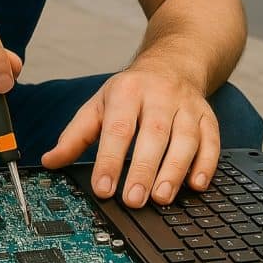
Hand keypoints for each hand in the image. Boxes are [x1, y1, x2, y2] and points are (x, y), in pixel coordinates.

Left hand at [41, 66, 219, 206]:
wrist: (172, 62)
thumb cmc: (132, 90)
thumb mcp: (99, 104)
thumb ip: (76, 135)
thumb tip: (50, 161)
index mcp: (127, 91)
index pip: (118, 128)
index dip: (110, 159)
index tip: (103, 188)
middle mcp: (159, 96)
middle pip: (153, 133)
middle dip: (143, 168)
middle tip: (133, 200)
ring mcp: (186, 105)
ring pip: (185, 138)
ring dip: (175, 170)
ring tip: (161, 197)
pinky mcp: (207, 116)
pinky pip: (211, 140)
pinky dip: (207, 163)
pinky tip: (196, 184)